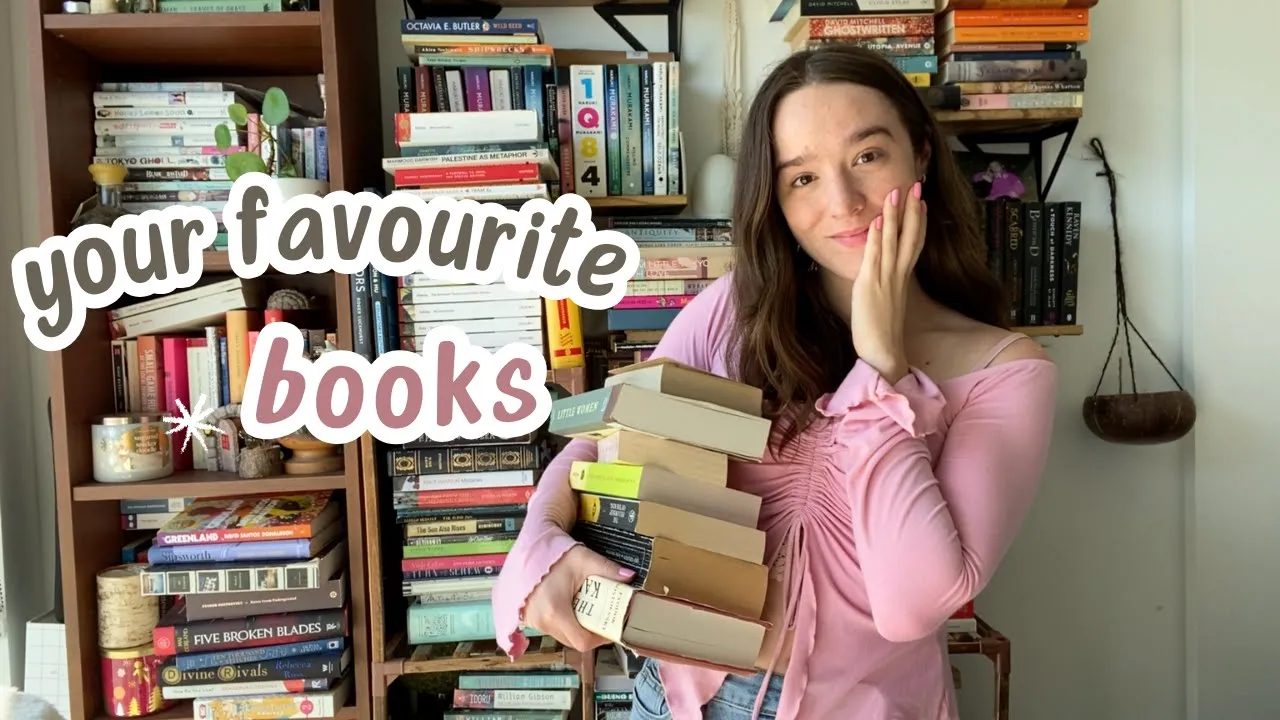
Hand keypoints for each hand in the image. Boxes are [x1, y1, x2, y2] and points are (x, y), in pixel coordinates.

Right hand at [521, 544, 635, 651]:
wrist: (530, 548)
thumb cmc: (555, 554)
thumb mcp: (584, 559)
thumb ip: (608, 570)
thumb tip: (630, 577)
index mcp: (556, 611)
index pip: (583, 641)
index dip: (600, 638)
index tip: (610, 627)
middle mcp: (543, 621)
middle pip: (574, 641)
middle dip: (591, 632)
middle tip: (602, 616)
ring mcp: (534, 621)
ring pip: (563, 636)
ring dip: (578, 627)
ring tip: (587, 608)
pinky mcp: (530, 619)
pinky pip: (553, 629)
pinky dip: (565, 622)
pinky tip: (571, 606)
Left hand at [851, 182, 925, 383]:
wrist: (883, 354)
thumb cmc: (882, 332)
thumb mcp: (886, 302)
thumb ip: (887, 285)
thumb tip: (883, 273)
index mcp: (901, 279)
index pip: (914, 244)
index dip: (919, 221)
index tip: (922, 202)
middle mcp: (897, 276)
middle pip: (909, 237)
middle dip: (912, 210)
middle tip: (916, 186)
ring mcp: (885, 280)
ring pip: (892, 242)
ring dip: (893, 216)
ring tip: (896, 193)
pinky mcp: (870, 287)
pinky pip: (874, 258)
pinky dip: (875, 239)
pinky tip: (876, 222)